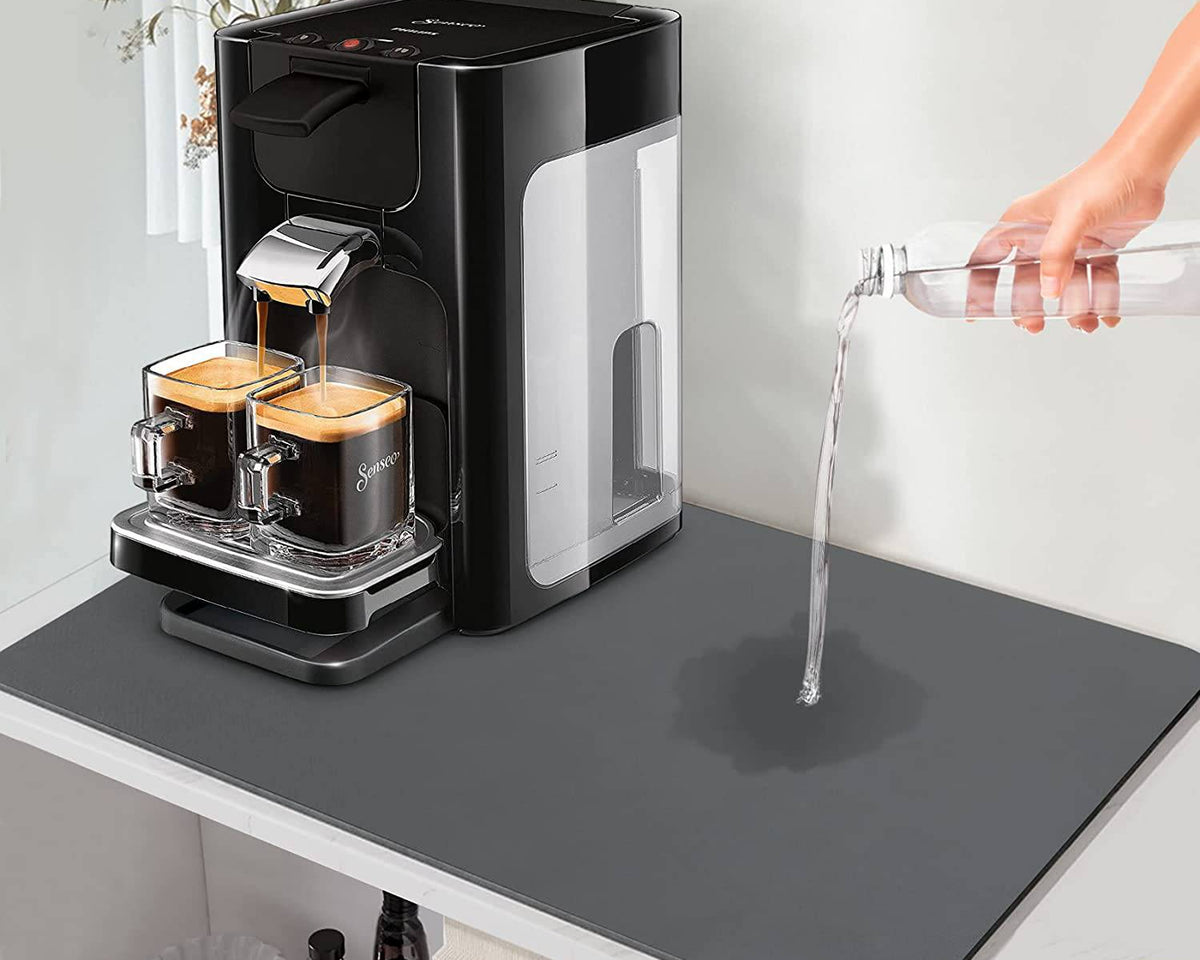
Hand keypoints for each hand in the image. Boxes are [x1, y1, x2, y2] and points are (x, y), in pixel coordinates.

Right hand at [968, 153, 1164, 332]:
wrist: (1145, 167)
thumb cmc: (1103, 178)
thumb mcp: (1073, 217)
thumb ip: (1057, 254)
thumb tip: (1048, 292)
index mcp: (1023, 223)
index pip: (989, 256)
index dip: (979, 284)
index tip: (975, 310)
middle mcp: (1042, 235)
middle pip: (1026, 280)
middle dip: (1030, 306)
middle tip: (1034, 324)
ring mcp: (1069, 244)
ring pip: (1062, 286)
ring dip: (1072, 308)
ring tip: (1083, 322)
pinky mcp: (1096, 249)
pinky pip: (1094, 281)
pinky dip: (1101, 299)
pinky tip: (1106, 313)